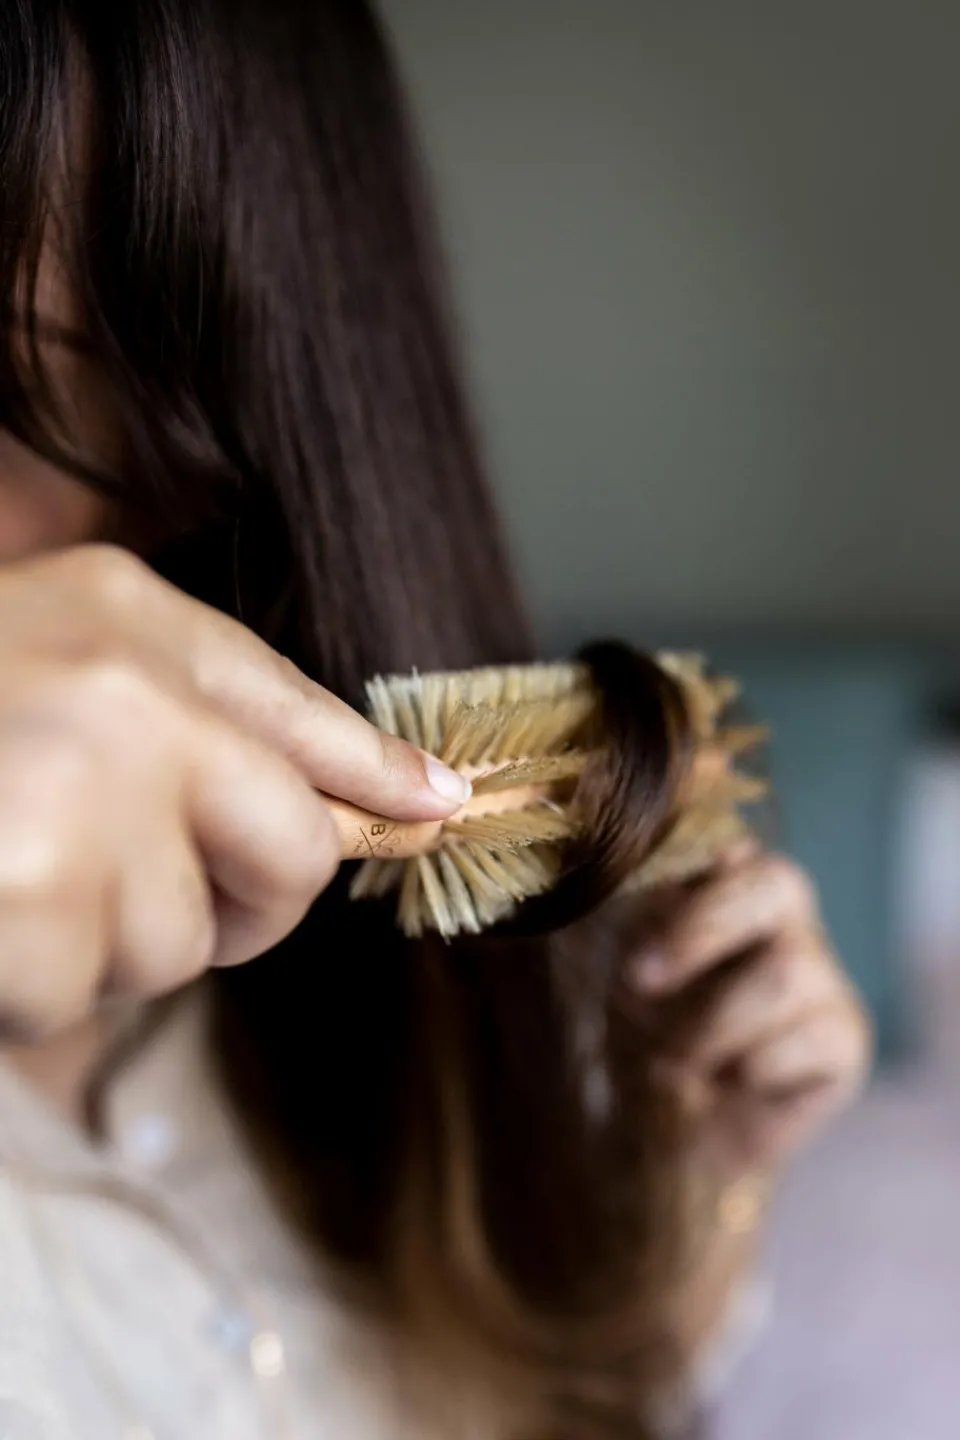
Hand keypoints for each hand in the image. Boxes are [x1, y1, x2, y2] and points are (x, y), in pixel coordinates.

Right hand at [0, 544, 467, 1037]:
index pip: (293, 710)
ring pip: (176, 946)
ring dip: (99, 945)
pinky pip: (74, 998)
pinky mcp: (30, 899)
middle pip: (288, 853)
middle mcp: (131, 701)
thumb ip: (193, 699)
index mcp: (127, 622)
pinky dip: (26, 984)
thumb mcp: (51, 638)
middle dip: (243, 905)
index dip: (371, 774)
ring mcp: (86, 799)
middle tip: (129, 893)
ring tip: (11, 873)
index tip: (438, 808)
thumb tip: (392, 787)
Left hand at [625, 843, 871, 1178]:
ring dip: (710, 1026)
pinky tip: (724, 1085)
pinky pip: (811, 1039)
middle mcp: (783, 916)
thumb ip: (617, 906)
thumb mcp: (606, 964)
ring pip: (786, 972)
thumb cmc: (630, 1032)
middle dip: (701, 929)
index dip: (683, 873)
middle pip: (779, 882)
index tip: (627, 931)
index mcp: (723, 878)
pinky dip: (748, 1070)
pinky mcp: (845, 1039)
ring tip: (671, 1062)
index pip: (728, 839)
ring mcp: (822, 975)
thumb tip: (609, 867)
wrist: (650, 1135)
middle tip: (636, 982)